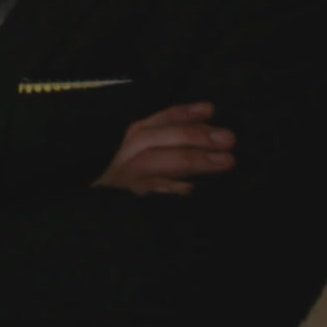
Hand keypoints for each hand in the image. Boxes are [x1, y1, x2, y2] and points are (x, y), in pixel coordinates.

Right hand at [93, 101, 234, 195]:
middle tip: (228, 140)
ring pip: (153, 163)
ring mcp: (124, 177)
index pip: (161, 119)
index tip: (211, 109)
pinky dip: (170, 187)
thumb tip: (214, 133)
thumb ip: (178, 143)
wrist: (97, 217)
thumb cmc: (138, 179)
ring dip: (190, 159)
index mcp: (137, 137)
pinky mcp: (124, 201)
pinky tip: (191, 188)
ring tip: (224, 162)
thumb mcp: (157, 154)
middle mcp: (127, 154)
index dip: (185, 113)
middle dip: (193, 136)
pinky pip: (148, 191)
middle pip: (154, 138)